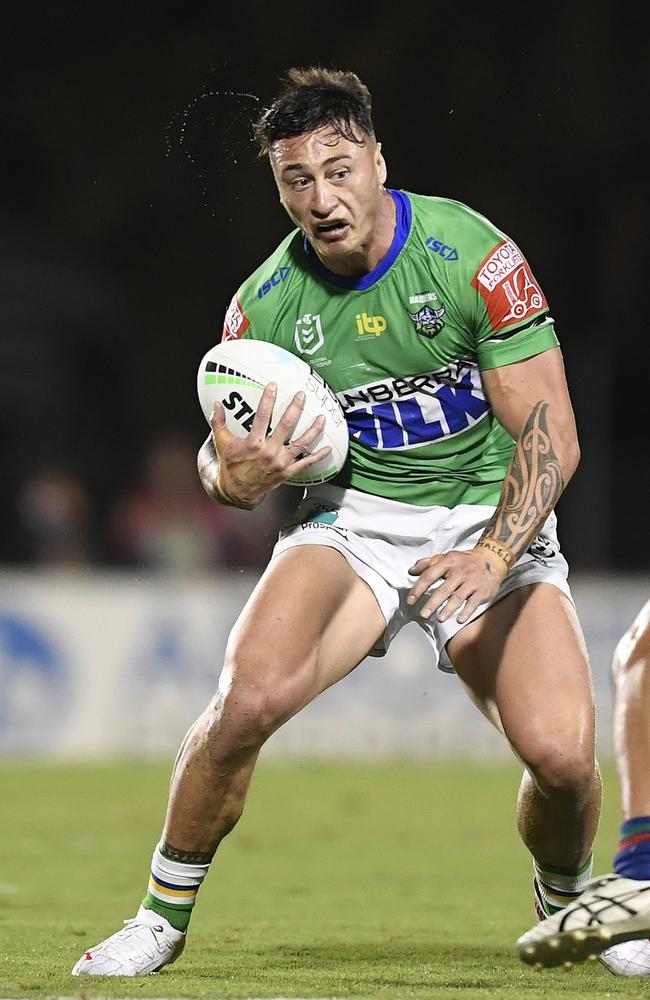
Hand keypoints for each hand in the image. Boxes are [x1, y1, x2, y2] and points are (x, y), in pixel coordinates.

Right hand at [205, 382, 331, 507]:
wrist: (238, 491)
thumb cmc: (231, 466)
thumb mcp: (222, 443)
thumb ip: (219, 422)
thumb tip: (216, 404)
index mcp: (253, 443)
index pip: (262, 416)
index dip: (268, 399)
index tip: (274, 386)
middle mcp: (269, 452)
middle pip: (286, 426)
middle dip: (295, 408)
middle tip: (302, 395)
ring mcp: (281, 462)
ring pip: (301, 443)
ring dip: (313, 429)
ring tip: (321, 418)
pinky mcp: (287, 472)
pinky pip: (306, 463)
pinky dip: (318, 456)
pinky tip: (328, 448)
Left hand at [407, 549, 506, 623]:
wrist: (492, 559)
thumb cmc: (464, 561)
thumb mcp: (446, 557)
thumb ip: (427, 563)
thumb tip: (411, 571)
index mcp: (449, 562)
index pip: (430, 575)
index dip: (418, 589)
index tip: (411, 601)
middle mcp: (461, 571)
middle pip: (444, 589)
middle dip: (432, 603)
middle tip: (423, 615)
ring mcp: (472, 581)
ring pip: (458, 597)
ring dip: (448, 609)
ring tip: (439, 618)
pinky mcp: (483, 591)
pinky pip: (473, 603)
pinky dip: (466, 612)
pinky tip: (459, 619)